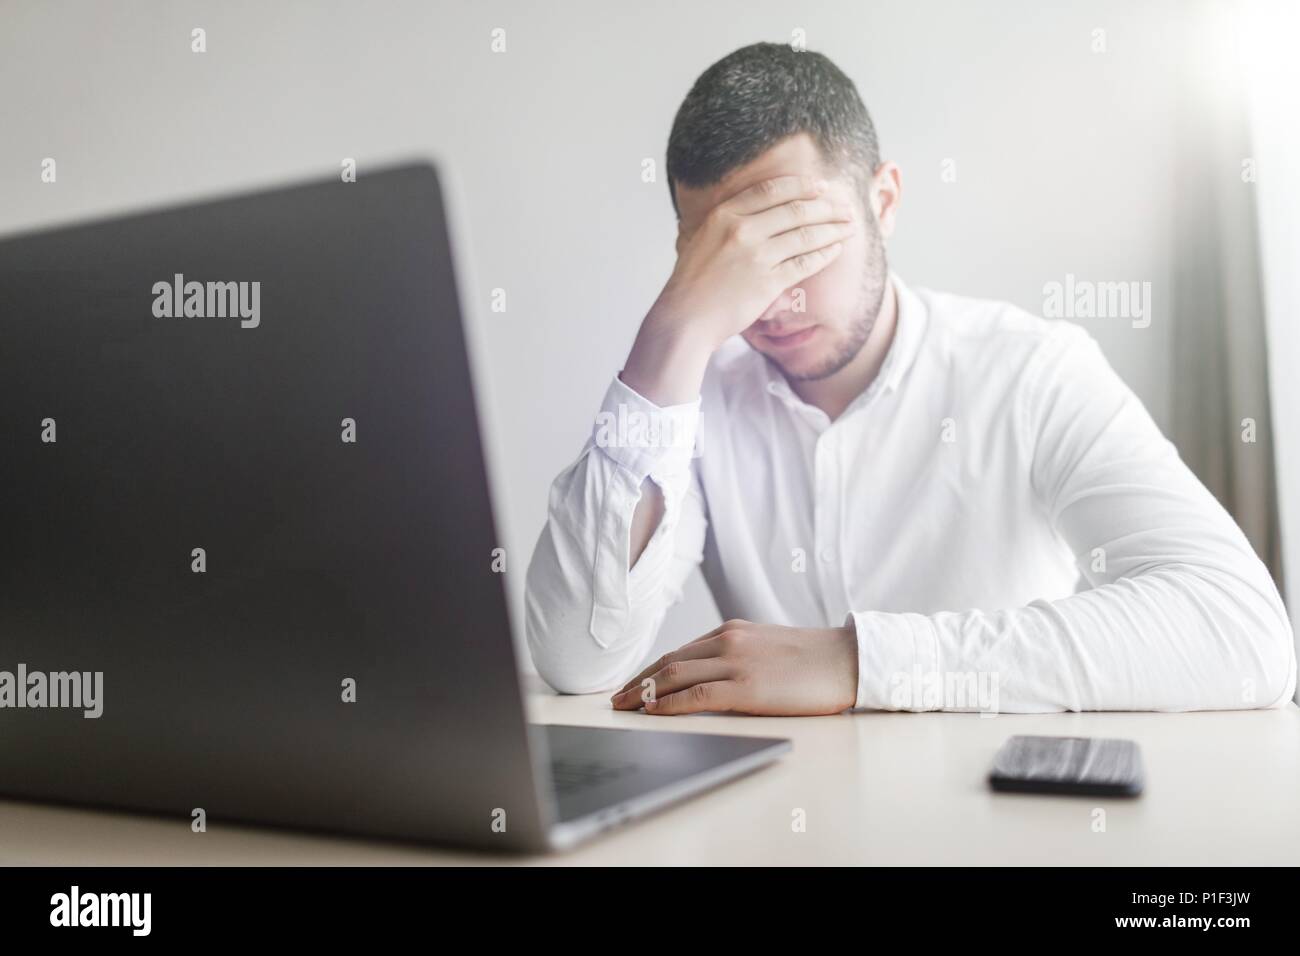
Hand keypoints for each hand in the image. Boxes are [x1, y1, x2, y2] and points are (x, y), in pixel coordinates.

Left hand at [609, 619, 858, 715]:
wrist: (848, 660)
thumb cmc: (813, 660)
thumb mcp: (767, 647)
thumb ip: (738, 656)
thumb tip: (711, 677)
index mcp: (732, 630)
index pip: (679, 650)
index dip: (651, 669)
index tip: (634, 683)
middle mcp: (727, 641)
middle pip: (668, 661)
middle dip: (638, 681)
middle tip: (616, 699)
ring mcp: (735, 662)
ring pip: (675, 675)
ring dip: (644, 692)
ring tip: (624, 707)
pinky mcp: (746, 686)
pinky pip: (696, 695)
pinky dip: (670, 703)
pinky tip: (653, 711)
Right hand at [653, 175, 855, 348]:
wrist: (685, 317)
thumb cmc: (693, 281)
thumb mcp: (703, 238)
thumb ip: (729, 221)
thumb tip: (759, 210)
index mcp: (725, 214)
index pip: (773, 190)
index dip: (803, 186)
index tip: (822, 186)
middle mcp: (743, 230)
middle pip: (796, 209)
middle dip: (828, 207)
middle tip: (846, 207)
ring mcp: (757, 256)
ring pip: (806, 234)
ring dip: (833, 228)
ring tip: (850, 226)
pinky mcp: (768, 282)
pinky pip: (805, 263)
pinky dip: (825, 254)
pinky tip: (836, 249)